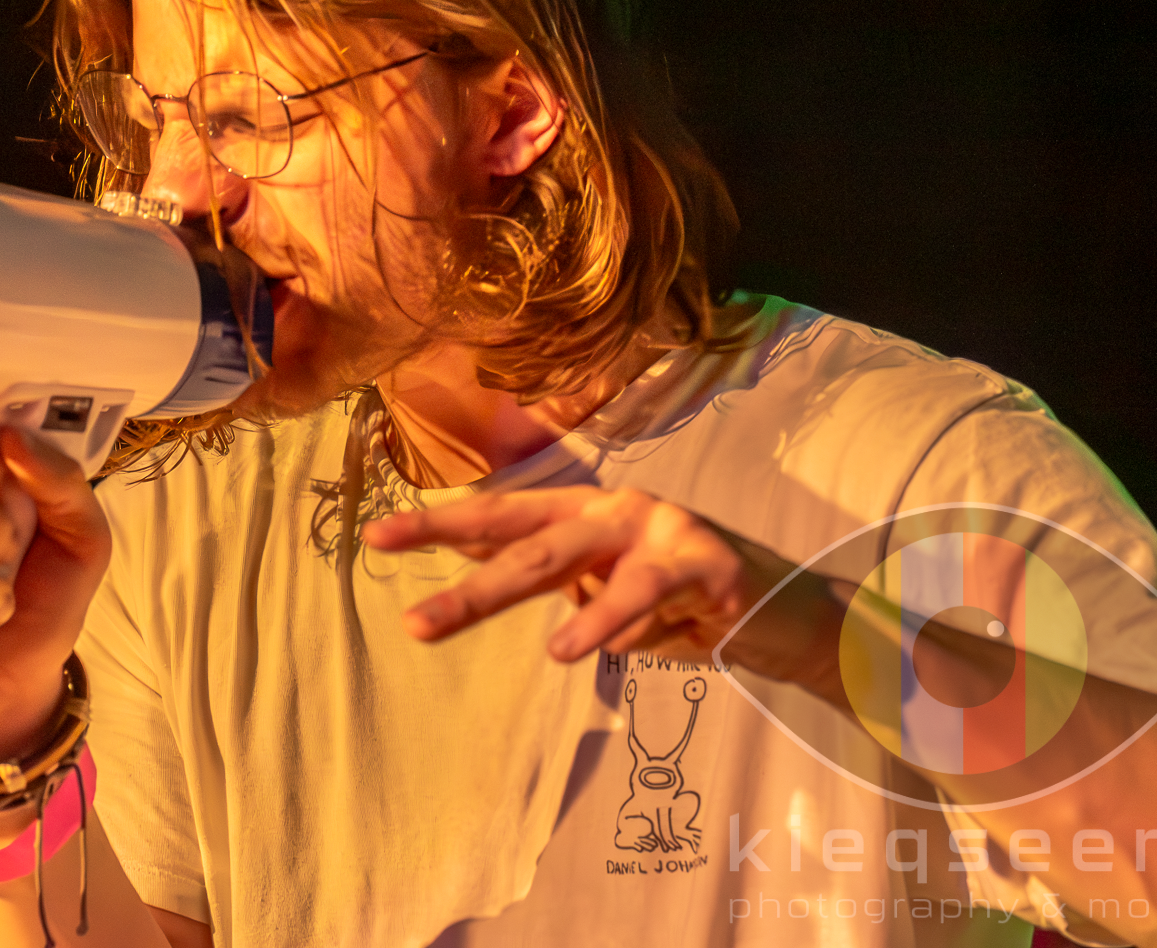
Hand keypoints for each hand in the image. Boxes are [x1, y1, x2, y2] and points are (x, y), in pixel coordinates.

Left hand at [363, 486, 838, 685]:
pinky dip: (609, 623)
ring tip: (477, 632)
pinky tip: (576, 648)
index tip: (376, 538)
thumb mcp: (600, 586)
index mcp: (583, 513)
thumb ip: (546, 570)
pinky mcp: (703, 561)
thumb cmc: (678, 602)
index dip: (437, 525)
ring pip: (571, 562)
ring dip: (519, 600)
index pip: (499, 517)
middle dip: (461, 575)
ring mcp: (659, 527)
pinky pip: (645, 594)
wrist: (781, 614)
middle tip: (412, 618)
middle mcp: (613, 509)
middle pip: (521, 538)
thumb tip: (470, 556)